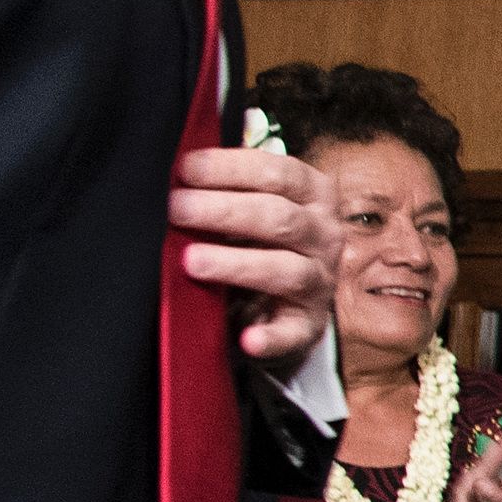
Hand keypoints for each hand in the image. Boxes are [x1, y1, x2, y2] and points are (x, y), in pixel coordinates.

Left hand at [171, 145, 343, 363]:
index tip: (187, 169)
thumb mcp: (255, 201)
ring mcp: (320, 281)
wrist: (282, 295)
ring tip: (192, 260)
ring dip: (238, 264)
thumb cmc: (258, 237)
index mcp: (314, 197)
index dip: (233, 169)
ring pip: (287, 270)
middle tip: (177, 209)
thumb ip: (229, 184)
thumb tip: (180, 163)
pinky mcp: (307, 324)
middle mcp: (324, 236)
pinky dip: (271, 337)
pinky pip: (293, 332)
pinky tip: (247, 339)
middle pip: (281, 218)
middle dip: (225, 211)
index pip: (281, 174)